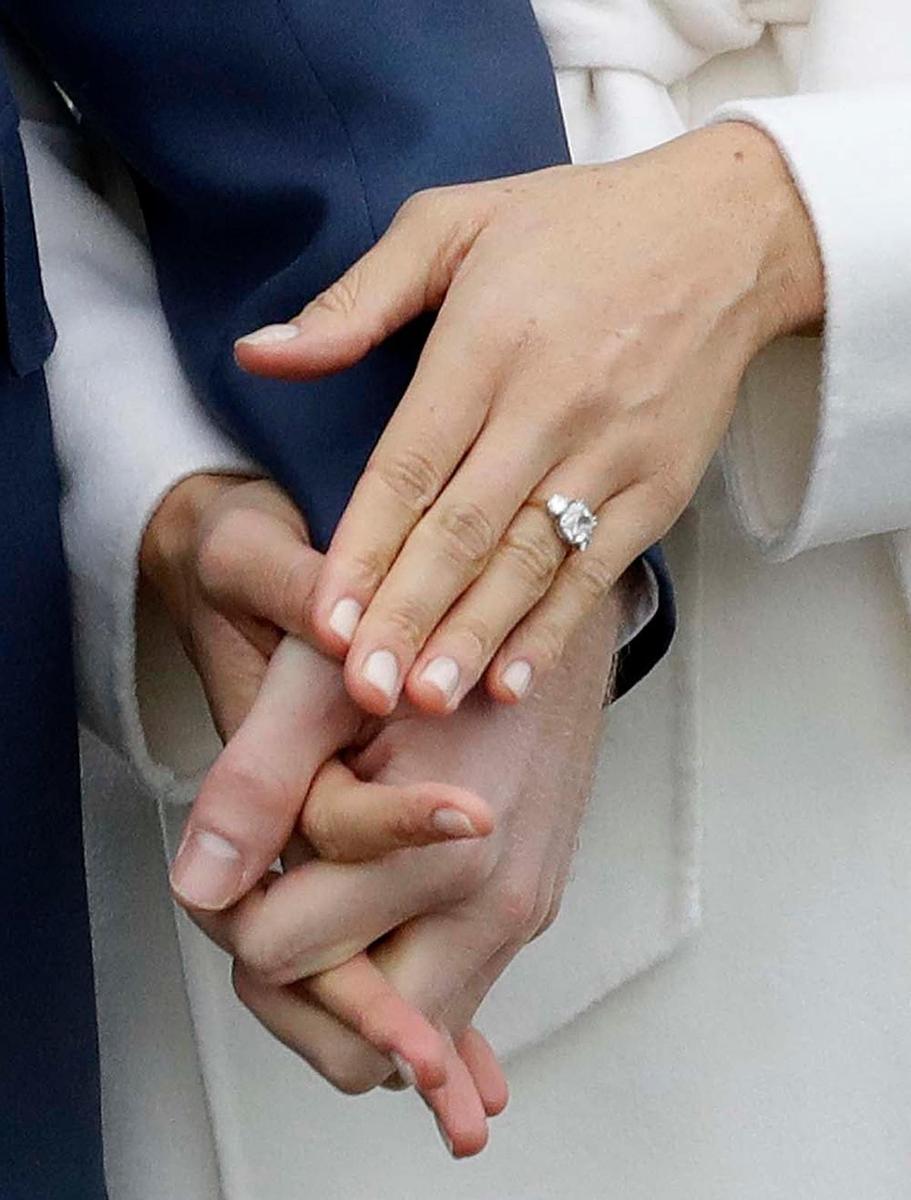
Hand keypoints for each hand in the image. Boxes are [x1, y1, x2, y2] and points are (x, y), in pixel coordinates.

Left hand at [141, 475, 499, 1144]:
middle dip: (285, 990)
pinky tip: (376, 974)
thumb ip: (258, 783)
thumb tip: (198, 890)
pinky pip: (458, 995)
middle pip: (359, 1048)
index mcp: (441, 855)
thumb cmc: (420, 628)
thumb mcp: (322, 683)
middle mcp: (496, 907)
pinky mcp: (533, 906)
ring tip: (308, 909)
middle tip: (262, 905)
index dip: (226, 913)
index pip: (279, 958)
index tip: (230, 860)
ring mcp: (523, 914)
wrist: (536, 601)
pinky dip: (406, 993)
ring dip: (344, 993)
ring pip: (414, 1038)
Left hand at [236, 121, 823, 716]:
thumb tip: (257, 353)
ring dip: (473, 636)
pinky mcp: (660, 486)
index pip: (410, 464)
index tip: (327, 617)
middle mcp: (549, 404)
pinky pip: (599, 570)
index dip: (365, 547)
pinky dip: (552, 628)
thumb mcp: (453, 224)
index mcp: (486, 343)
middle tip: (364, 688)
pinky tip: (510, 679)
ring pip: (528, 561)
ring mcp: (612, 451)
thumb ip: (354, 300)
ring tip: (425, 699)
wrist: (725, 233)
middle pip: (464, 529)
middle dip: (408, 614)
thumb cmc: (576, 227)